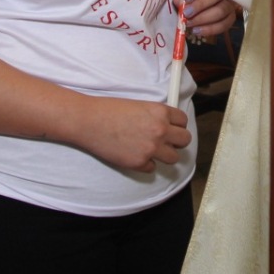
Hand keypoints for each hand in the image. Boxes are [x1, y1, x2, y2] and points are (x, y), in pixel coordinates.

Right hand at [74, 96, 190, 171]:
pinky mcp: (139, 163)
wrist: (89, 121)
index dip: (177, 125)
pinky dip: (145, 164)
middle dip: (176, 141)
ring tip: (151, 150)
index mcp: (161, 112)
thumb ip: (155, 116)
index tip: (171, 128)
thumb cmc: (109, 110)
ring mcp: (151, 148)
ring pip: (173, 158)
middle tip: (166, 141)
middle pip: (184, 140)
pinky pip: (152, 168)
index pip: (183, 121)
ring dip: (164, 155)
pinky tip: (134, 155)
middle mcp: (160, 130)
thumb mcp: (139, 105)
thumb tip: (165, 126)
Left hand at [182, 0, 236, 38]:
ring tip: (189, 24)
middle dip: (200, 5)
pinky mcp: (231, 16)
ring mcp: (230, 3)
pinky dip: (210, 29)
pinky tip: (197, 31)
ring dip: (203, 19)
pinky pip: (224, 24)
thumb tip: (177, 0)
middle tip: (186, 14)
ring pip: (221, 10)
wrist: (207, 3)